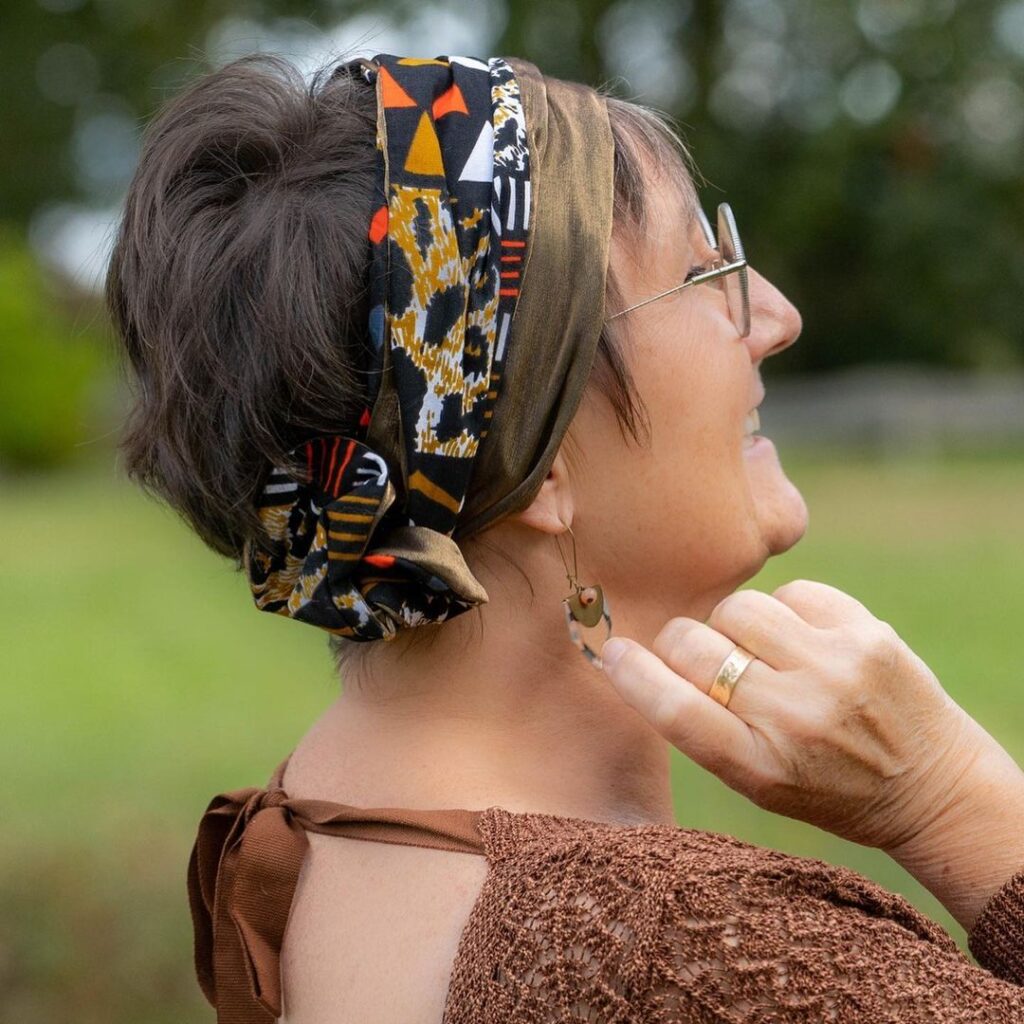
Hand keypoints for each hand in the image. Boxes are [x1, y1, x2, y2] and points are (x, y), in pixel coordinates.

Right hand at [599, 580, 994, 854]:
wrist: (932, 787)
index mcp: (758, 766)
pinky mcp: (867, 633)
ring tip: (760, 651)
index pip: (674, 709)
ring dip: (734, 624)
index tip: (614, 652)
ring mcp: (834, 669)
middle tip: (700, 657)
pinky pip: (791, 592)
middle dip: (682, 645)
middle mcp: (794, 717)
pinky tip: (803, 641)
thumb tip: (643, 656)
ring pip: (738, 607)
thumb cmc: (826, 787)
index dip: (632, 674)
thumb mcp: (756, 782)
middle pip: (694, 645)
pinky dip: (785, 611)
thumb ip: (702, 726)